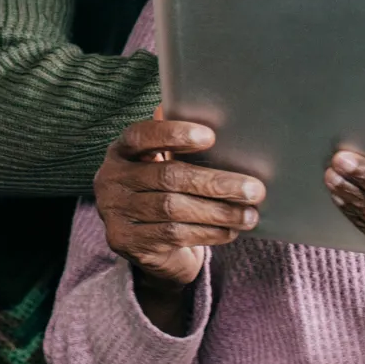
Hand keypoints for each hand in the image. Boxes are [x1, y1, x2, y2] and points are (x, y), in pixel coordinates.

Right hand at [95, 117, 265, 290]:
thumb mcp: (167, 163)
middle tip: (254, 189)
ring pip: (174, 209)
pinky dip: (207, 232)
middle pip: (168, 176)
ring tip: (249, 214)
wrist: (148, 245)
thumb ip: (179, 142)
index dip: (174, 134)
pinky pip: (174, 234)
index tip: (211, 137)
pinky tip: (230, 230)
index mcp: (121, 150)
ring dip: (218, 212)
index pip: (142, 136)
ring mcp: (115, 213)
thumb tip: (218, 117)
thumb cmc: (165, 191)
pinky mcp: (127, 242)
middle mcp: (111, 179)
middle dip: (215, 182)